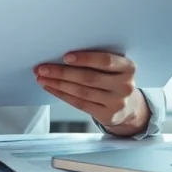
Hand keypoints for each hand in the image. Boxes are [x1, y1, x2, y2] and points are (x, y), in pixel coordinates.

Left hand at [34, 52, 149, 136]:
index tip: (65, 57)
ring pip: (81, 91)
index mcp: (128, 67)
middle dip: (62, 72)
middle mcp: (124, 86)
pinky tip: (51, 88)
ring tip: (42, 78)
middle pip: (88, 78)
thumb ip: (97, 61)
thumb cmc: (115, 80)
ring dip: (58, 84)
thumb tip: (63, 55)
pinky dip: (62, 95)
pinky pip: (80, 103)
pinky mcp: (107, 115)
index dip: (85, 58)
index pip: (105, 61)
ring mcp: (116, 102)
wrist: (129, 107)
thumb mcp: (115, 67)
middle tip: (43, 68)